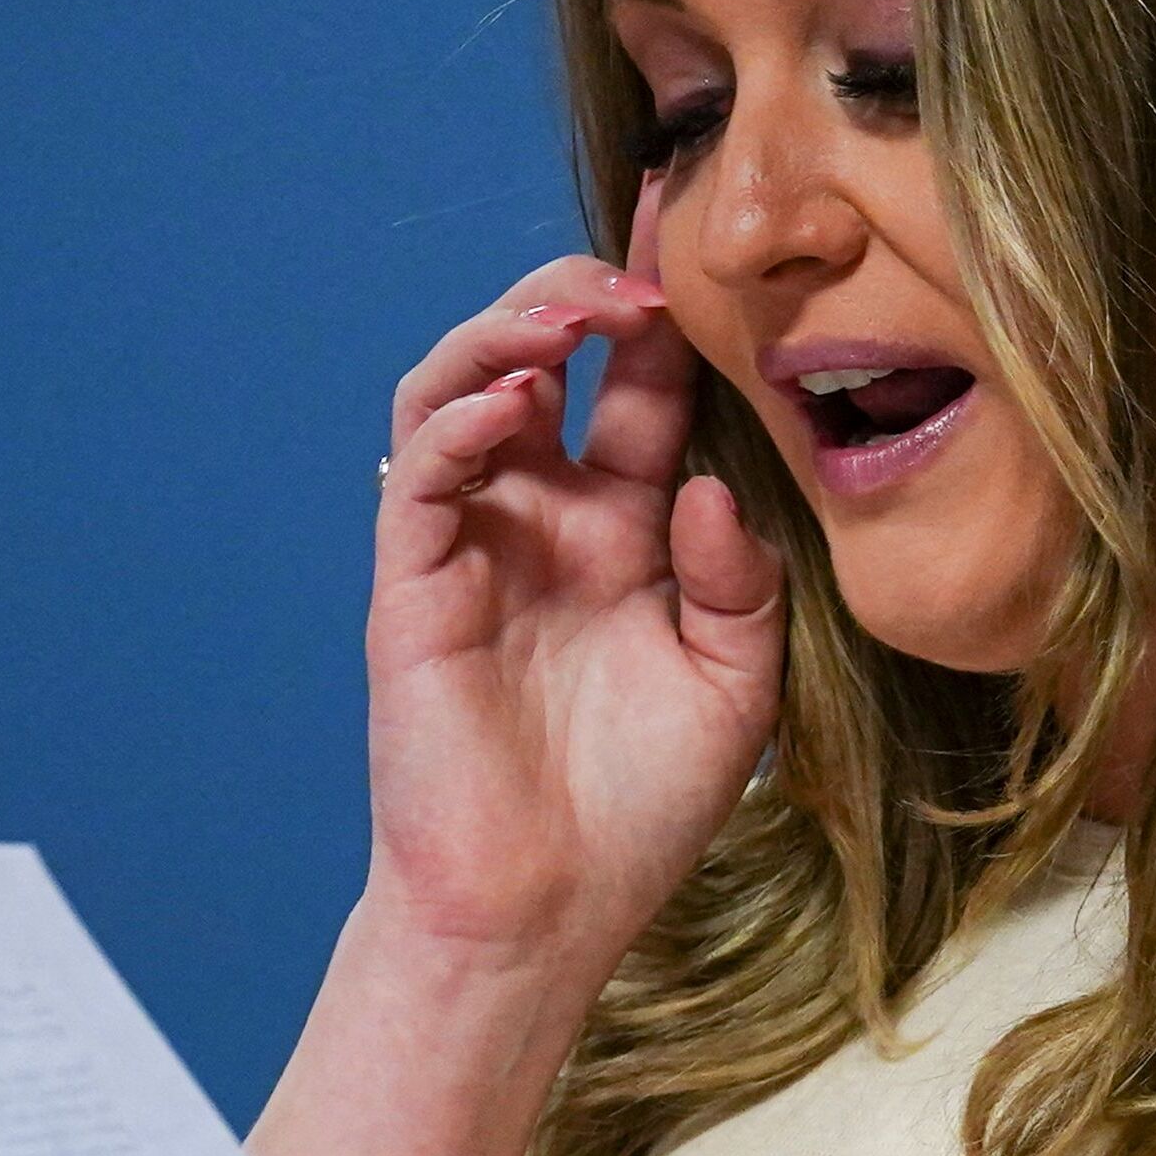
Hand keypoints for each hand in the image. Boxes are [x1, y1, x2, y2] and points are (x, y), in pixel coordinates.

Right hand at [366, 182, 784, 981]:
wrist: (544, 914)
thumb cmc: (633, 813)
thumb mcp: (734, 688)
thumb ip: (741, 580)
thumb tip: (713, 484)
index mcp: (618, 532)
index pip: (636, 389)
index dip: (662, 315)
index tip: (703, 241)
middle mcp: (541, 520)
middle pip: (540, 359)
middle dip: (580, 293)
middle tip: (644, 270)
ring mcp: (471, 544)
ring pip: (463, 390)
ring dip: (508, 329)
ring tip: (571, 310)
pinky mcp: (414, 583)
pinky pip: (422, 474)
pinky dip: (461, 421)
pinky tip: (514, 403)